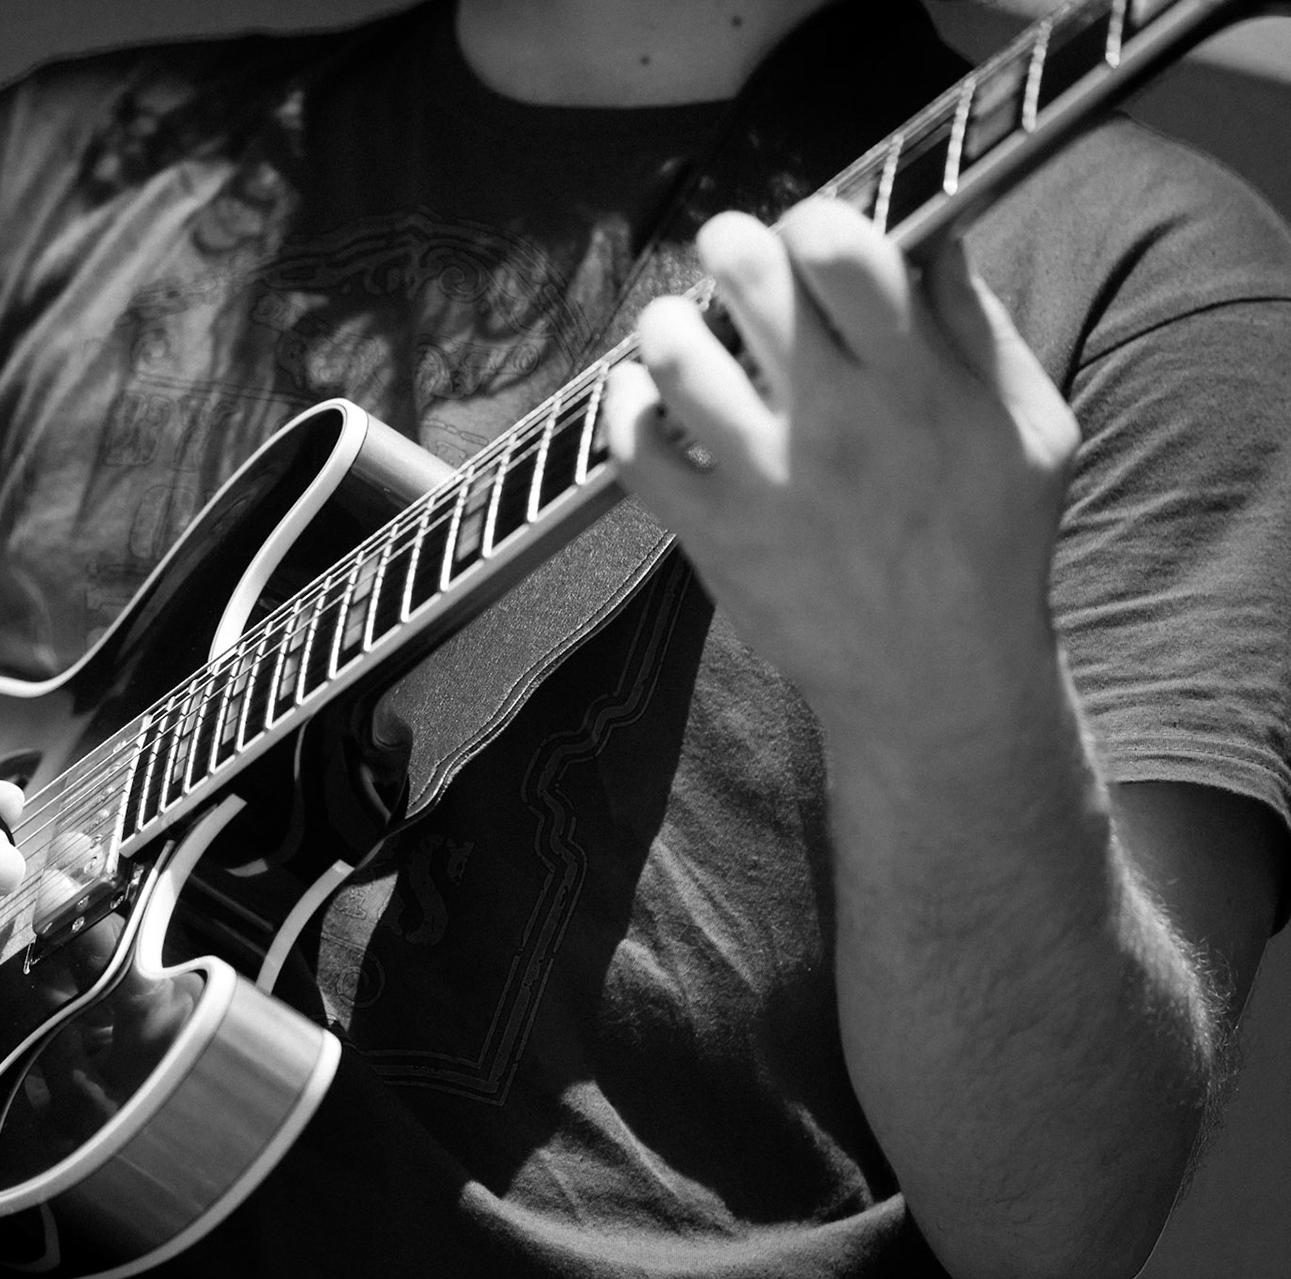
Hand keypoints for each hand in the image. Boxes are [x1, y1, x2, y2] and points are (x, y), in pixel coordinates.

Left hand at [604, 198, 1079, 744]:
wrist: (937, 682)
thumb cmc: (992, 548)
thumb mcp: (1031, 429)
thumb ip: (980, 326)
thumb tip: (934, 230)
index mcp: (918, 382)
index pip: (841, 252)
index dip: (811, 218)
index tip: (807, 234)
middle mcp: (835, 422)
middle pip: (748, 280)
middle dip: (730, 245)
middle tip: (731, 260)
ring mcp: (765, 480)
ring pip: (676, 356)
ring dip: (668, 320)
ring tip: (682, 326)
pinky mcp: (714, 535)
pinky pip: (634, 451)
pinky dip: (625, 408)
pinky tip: (643, 396)